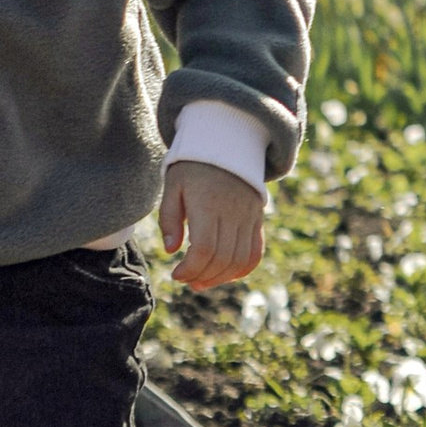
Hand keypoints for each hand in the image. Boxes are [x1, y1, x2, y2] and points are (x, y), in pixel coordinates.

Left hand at [160, 161, 264, 290]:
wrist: (225, 144)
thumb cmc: (192, 167)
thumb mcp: (172, 186)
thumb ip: (168, 218)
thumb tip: (170, 250)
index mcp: (207, 203)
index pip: (204, 248)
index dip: (191, 268)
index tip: (176, 274)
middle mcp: (232, 212)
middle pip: (222, 258)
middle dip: (202, 277)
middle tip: (187, 281)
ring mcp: (248, 217)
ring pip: (240, 260)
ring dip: (221, 278)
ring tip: (201, 282)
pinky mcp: (257, 220)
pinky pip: (255, 252)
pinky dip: (242, 270)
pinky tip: (224, 275)